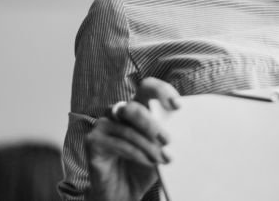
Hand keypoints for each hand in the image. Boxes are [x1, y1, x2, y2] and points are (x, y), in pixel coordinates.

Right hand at [85, 77, 180, 200]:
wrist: (123, 192)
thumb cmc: (143, 166)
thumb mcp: (160, 149)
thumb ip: (167, 134)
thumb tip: (185, 125)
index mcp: (136, 106)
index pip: (147, 87)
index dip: (162, 91)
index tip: (177, 106)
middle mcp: (117, 111)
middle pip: (134, 107)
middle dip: (153, 124)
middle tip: (168, 140)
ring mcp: (103, 124)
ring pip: (127, 129)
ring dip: (148, 146)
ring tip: (162, 159)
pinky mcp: (93, 141)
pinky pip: (117, 143)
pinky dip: (136, 153)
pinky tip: (148, 162)